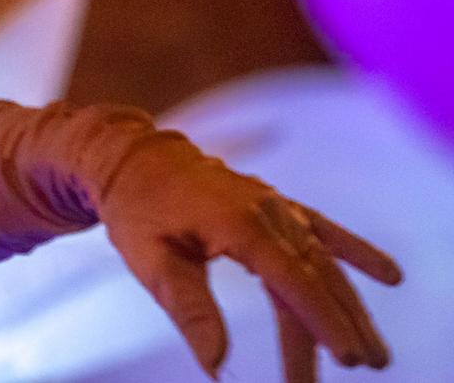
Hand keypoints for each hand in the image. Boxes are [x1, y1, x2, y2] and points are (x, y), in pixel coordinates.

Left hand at [96, 128, 401, 379]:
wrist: (132, 158)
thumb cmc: (137, 209)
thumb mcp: (151, 261)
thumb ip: (190, 310)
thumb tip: (217, 363)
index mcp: (237, 223)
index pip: (292, 280)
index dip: (321, 320)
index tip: (347, 356)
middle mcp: (267, 212)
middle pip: (314, 278)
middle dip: (340, 325)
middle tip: (364, 365)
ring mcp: (276, 207)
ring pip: (324, 263)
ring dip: (350, 306)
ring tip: (374, 352)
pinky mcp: (276, 206)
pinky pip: (323, 230)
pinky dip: (356, 251)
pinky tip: (390, 274)